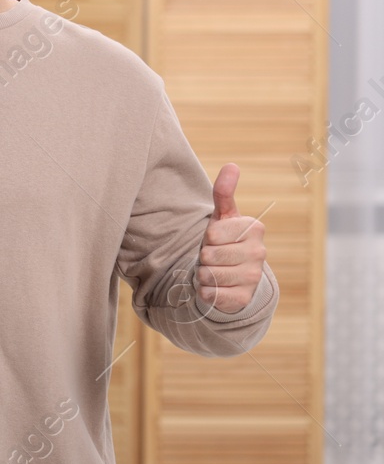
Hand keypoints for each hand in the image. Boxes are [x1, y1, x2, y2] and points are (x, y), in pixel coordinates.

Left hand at [196, 163, 265, 314]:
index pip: (212, 234)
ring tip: (215, 270)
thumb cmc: (224, 240)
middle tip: (214, 256)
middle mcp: (259, 253)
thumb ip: (223, 192)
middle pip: (209, 255)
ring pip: (208, 274)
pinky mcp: (244, 299)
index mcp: (255, 229)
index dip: (207, 237)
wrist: (232, 275)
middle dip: (204, 256)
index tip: (217, 239)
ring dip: (203, 274)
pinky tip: (217, 287)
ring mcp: (253, 277)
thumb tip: (232, 165)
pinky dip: (206, 291)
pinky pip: (210, 294)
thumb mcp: (223, 216)